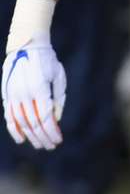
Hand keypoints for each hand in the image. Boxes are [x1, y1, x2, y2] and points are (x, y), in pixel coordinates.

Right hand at [2, 31, 65, 149]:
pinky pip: (9, 116)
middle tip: (51, 146)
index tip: (58, 140)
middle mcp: (23, 93)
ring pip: (20, 122)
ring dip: (30, 136)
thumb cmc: (47, 61)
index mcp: (38, 88)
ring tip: (40, 145)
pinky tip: (21, 138)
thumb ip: (58, 98)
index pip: (45, 116)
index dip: (52, 130)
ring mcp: (13, 95)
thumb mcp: (58, 76)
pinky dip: (14, 129)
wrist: (26, 47)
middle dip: (43, 137)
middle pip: (33, 122)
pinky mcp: (6, 95)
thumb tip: (56, 119)